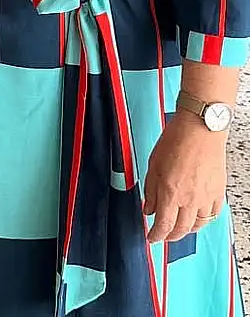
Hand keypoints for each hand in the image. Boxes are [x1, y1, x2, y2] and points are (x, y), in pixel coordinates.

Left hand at [143, 111, 226, 242]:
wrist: (200, 128)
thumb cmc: (176, 140)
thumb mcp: (153, 164)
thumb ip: (150, 190)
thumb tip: (149, 208)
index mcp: (170, 192)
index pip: (163, 225)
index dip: (156, 235)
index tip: (151, 238)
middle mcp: (190, 199)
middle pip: (181, 229)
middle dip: (170, 236)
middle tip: (164, 236)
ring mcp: (206, 197)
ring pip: (198, 225)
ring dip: (187, 230)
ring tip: (180, 228)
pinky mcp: (218, 192)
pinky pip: (212, 214)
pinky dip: (204, 220)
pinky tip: (198, 217)